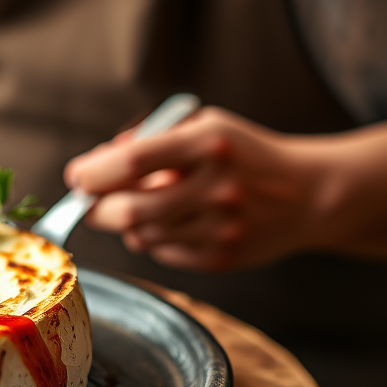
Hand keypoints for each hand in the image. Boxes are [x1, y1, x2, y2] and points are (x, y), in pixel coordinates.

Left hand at [63, 107, 323, 271]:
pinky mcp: (223, 257)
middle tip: (91, 203)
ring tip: (144, 207)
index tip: (77, 177)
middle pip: (129, 211)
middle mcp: (217, 188)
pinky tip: (174, 223)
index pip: (132, 163)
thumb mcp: (203, 128)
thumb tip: (91, 168)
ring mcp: (222, 227)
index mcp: (210, 145)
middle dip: (98, 209)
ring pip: (141, 236)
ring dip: (128, 224)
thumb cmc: (243, 155)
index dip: (93, 174)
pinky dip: (154, 240)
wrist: (309, 193)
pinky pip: (162, 254)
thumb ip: (148, 143)